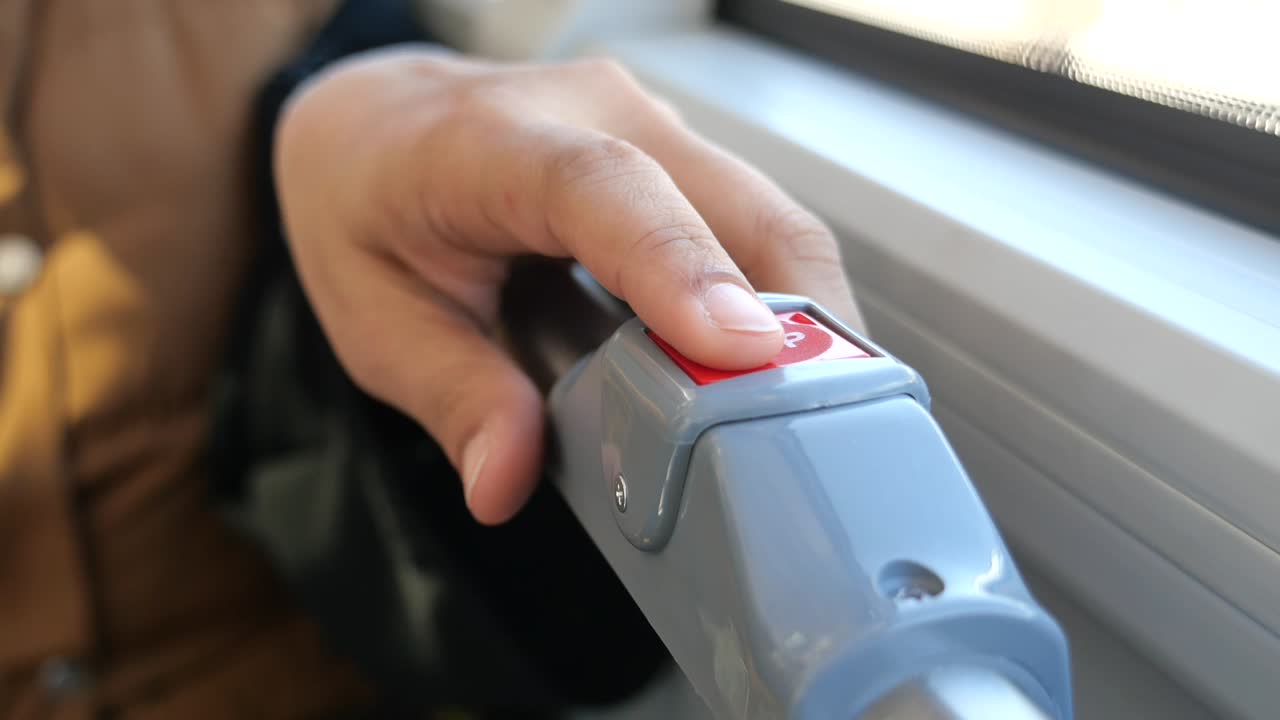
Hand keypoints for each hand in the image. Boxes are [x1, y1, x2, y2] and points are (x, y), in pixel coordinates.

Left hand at [275, 47, 862, 523]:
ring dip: (803, 320)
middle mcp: (594, 113)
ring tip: (810, 416)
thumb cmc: (366, 200)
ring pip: (768, 218)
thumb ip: (449, 394)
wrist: (377, 121)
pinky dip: (777, 307)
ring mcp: (650, 128)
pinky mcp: (680, 160)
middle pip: (735, 206)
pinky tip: (775, 377)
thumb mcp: (374, 315)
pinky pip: (755, 231)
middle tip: (819, 429)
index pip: (605, 189)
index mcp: (493, 141)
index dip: (681, 267)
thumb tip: (508, 480)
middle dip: (797, 320)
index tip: (742, 350)